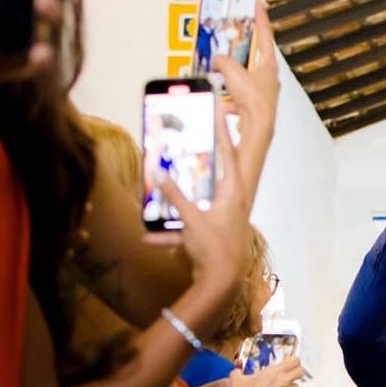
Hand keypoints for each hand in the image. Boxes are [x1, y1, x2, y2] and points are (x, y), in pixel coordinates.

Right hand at [148, 97, 251, 290]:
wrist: (222, 280)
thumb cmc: (213, 250)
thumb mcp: (191, 221)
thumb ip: (175, 197)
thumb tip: (158, 174)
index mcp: (232, 190)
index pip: (227, 151)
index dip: (220, 128)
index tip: (216, 106)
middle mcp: (233, 195)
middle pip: (225, 161)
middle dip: (218, 142)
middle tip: (211, 118)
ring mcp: (227, 208)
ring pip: (210, 182)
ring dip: (196, 173)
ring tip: (183, 160)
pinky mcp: (217, 221)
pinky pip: (197, 208)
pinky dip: (177, 215)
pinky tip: (152, 234)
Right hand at [215, 1, 279, 170]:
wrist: (256, 129)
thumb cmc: (253, 101)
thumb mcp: (232, 72)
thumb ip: (222, 60)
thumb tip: (216, 60)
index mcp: (269, 66)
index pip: (265, 35)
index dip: (261, 17)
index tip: (260, 3)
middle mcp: (269, 79)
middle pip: (255, 59)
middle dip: (242, 52)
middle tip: (234, 42)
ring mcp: (263, 95)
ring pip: (245, 80)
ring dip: (232, 79)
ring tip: (220, 77)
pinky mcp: (254, 108)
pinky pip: (238, 99)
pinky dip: (228, 100)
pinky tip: (220, 103)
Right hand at [231, 357, 301, 386]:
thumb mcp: (237, 378)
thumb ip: (239, 372)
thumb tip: (237, 371)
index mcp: (274, 371)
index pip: (295, 361)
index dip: (294, 361)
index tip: (291, 362)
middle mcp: (284, 382)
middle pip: (300, 372)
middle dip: (296, 372)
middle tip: (290, 374)